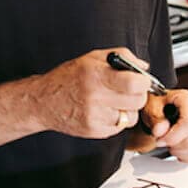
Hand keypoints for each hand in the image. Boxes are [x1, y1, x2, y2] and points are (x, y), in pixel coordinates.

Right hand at [33, 48, 151, 138]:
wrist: (43, 101)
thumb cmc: (68, 78)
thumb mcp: (92, 58)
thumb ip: (121, 57)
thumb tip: (144, 67)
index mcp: (95, 75)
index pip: (134, 84)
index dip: (143, 82)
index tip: (142, 80)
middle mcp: (95, 96)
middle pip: (137, 101)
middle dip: (138, 95)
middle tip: (129, 90)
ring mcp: (94, 116)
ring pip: (131, 117)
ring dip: (127, 109)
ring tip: (112, 101)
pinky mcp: (94, 131)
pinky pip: (119, 127)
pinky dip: (116, 119)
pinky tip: (103, 111)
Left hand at [143, 89, 187, 163]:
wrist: (159, 108)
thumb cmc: (157, 105)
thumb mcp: (151, 107)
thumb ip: (155, 118)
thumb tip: (160, 130)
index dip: (172, 136)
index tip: (160, 140)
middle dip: (172, 144)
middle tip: (161, 138)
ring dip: (178, 151)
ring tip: (169, 141)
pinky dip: (184, 156)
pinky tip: (176, 146)